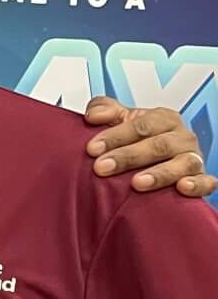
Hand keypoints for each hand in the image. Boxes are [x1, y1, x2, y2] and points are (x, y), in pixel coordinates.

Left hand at [85, 98, 214, 197]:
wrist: (156, 161)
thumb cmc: (138, 140)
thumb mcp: (121, 121)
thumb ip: (106, 111)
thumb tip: (93, 115)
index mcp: (164, 119)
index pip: (141, 125)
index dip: (116, 136)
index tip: (92, 148)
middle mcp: (182, 137)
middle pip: (159, 145)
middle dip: (129, 157)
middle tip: (101, 167)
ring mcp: (193, 158)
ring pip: (182, 163)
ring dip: (160, 174)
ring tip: (136, 184)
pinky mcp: (201, 179)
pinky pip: (206, 182)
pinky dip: (197, 185)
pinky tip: (182, 188)